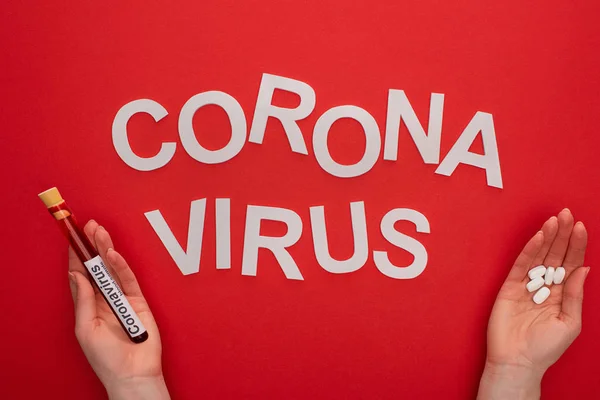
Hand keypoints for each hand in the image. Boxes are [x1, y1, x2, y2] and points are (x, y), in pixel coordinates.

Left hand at [68, 220, 169, 399]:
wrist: (132, 373)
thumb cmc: (107, 358)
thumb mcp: (86, 329)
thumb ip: (84, 300)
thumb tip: (77, 274)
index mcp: (89, 306)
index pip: (81, 276)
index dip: (76, 257)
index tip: (72, 239)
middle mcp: (105, 299)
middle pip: (97, 268)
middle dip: (92, 247)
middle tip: (88, 226)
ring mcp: (122, 299)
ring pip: (113, 269)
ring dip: (105, 249)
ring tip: (99, 232)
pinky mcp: (139, 301)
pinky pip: (129, 280)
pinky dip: (121, 266)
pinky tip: (112, 254)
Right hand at [478, 209, 589, 399]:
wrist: (518, 362)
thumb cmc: (544, 349)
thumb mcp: (570, 323)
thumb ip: (575, 295)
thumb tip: (584, 269)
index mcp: (561, 294)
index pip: (570, 264)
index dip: (576, 246)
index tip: (581, 226)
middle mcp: (544, 286)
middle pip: (555, 255)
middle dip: (563, 235)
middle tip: (568, 214)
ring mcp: (526, 285)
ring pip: (539, 256)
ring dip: (548, 237)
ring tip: (556, 219)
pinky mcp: (509, 287)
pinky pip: (521, 264)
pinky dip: (530, 250)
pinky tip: (539, 237)